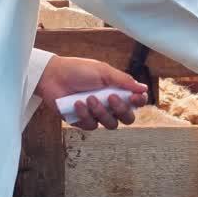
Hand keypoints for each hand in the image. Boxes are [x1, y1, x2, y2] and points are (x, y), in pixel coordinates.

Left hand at [34, 56, 148, 129]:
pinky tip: (77, 103)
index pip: (136, 101)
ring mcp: (97, 114)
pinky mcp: (83, 121)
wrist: (53, 76)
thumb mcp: (103, 72)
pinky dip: (85, 114)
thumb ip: (124, 81)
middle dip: (121, 109)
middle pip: (127, 118)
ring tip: (88, 98)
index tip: (135, 97)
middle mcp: (109, 104)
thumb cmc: (78, 70)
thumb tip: (144, 88)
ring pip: (111, 124)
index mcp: (117, 90)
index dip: (139, 102)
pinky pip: (92, 126)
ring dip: (101, 111)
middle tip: (111, 98)